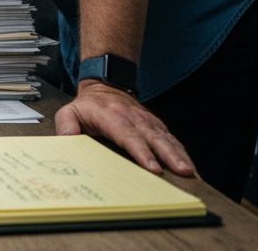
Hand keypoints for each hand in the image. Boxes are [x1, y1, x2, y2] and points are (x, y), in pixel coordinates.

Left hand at [54, 82, 195, 176]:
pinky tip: (191, 167)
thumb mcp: (69, 112)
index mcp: (112, 117)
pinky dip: (182, 153)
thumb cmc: (87, 105)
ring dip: (180, 156)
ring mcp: (148, 122)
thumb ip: (66, 127)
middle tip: (183, 172)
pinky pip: (171, 140)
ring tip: (191, 173)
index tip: (153, 167)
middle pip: (155, 138)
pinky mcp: (156, 126)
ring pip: (167, 139)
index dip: (142, 152)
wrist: (105, 85)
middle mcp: (134, 118)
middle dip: (170, 156)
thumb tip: (68, 143)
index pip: (129, 135)